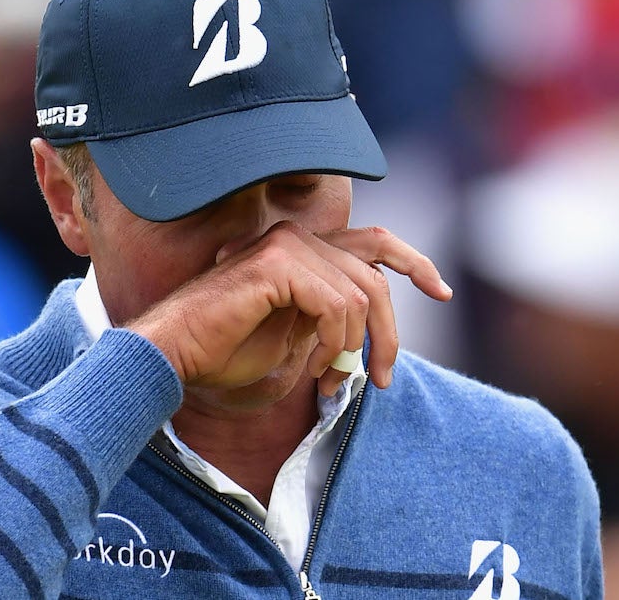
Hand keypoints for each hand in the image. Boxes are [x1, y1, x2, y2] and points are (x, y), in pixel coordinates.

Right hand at [125, 222, 450, 394]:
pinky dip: (334, 343)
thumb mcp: (296, 338)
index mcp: (304, 251)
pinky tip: (314, 367)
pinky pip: (336, 304)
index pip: (376, 242)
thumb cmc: (226, 354)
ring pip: (361, 296)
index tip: (443, 292)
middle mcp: (298, 238)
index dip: (415, 262)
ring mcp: (286, 245)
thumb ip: (332, 321)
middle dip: (388, 334)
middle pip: (376, 278)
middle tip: (384, 378)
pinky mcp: (276, 263)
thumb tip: (372, 332)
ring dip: (352, 349)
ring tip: (328, 379)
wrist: (175, 358)